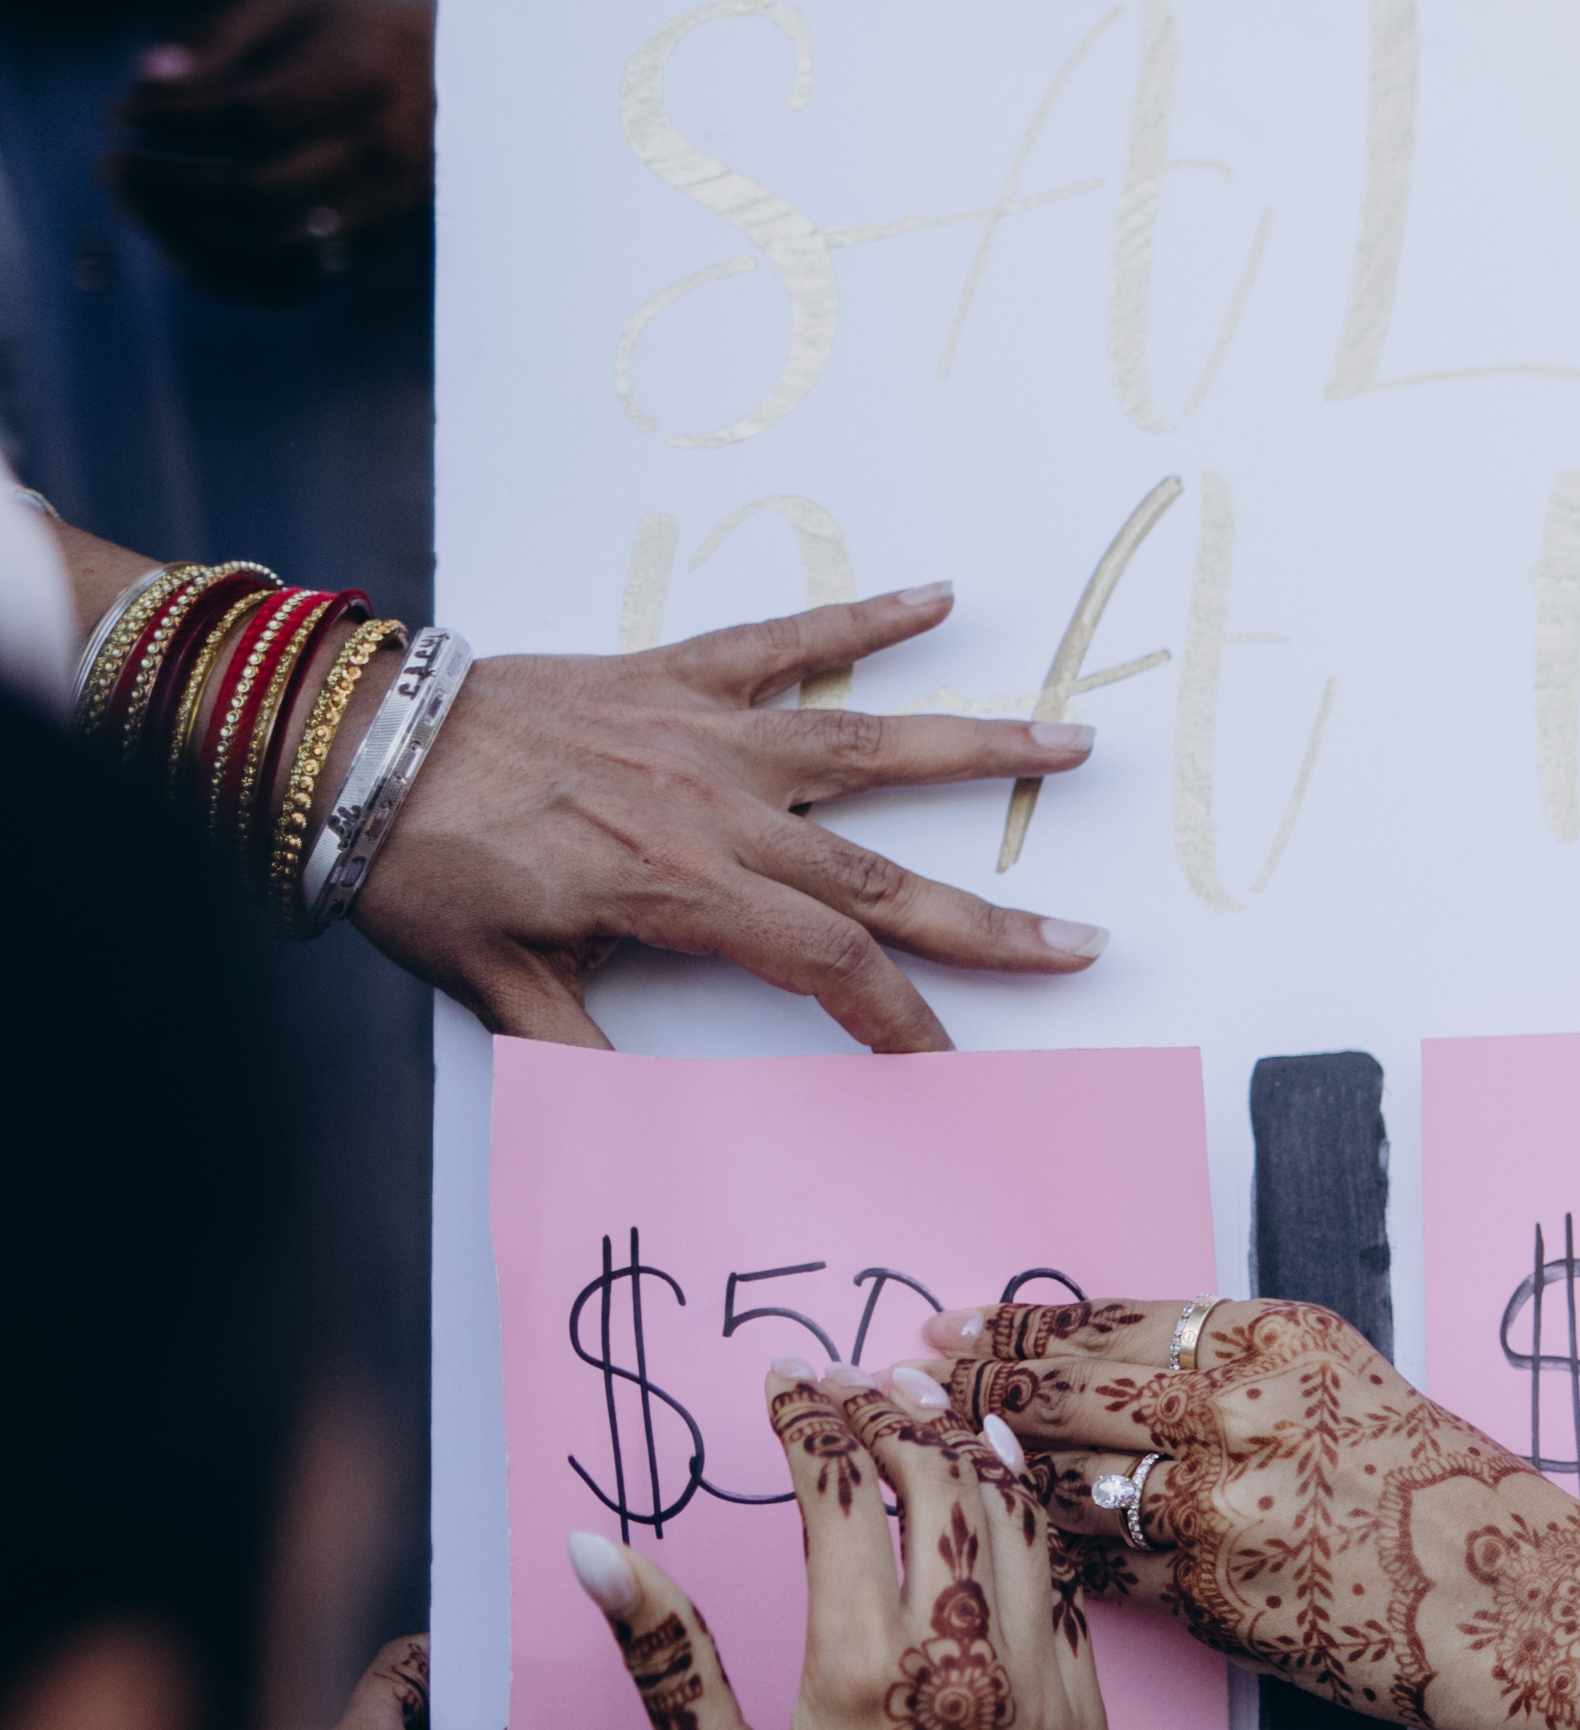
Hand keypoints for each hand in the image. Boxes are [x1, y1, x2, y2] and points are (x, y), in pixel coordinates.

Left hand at [111, 0, 432, 297]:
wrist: (464, 86)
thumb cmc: (354, 39)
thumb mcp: (290, 11)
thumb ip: (218, 41)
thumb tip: (147, 82)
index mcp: (363, 78)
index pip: (250, 114)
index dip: (173, 119)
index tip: (123, 110)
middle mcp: (385, 151)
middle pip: (257, 189)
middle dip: (167, 183)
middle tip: (113, 166)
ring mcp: (388, 209)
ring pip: (272, 246)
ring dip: (185, 233)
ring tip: (136, 206)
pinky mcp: (379, 248)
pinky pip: (293, 284)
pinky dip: (224, 277)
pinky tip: (176, 250)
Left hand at [349, 584, 1109, 1050]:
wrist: (346, 744)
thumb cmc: (416, 864)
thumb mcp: (490, 984)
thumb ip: (576, 1053)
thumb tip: (639, 1131)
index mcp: (677, 889)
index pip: (825, 968)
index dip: (897, 1022)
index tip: (947, 1064)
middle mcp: (714, 807)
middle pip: (880, 880)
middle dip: (990, 921)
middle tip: (1083, 941)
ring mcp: (703, 733)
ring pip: (868, 746)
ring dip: (978, 751)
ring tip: (1074, 746)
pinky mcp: (673, 677)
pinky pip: (784, 641)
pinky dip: (863, 616)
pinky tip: (938, 598)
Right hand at [582, 1366, 1105, 1729]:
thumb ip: (665, 1656)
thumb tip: (598, 1551)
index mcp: (866, 1666)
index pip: (841, 1489)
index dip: (811, 1418)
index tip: (786, 1383)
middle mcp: (967, 1658)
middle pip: (944, 1481)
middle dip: (898, 1410)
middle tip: (862, 1377)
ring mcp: (1044, 1685)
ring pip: (1023, 1523)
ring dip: (976, 1453)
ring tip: (936, 1408)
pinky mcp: (1091, 1720)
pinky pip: (1071, 1591)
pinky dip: (1036, 1529)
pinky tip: (1011, 1508)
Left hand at [939, 1297, 1547, 1729]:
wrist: (1530, 1604)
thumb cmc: (1453, 1499)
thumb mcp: (1353, 1392)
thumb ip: (1240, 1377)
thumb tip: (1116, 1379)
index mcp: (1281, 1340)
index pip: (1109, 1318)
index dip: (1015, 1324)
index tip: (952, 1323)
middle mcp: (1245, 1409)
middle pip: (1062, 1391)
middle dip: (971, 1388)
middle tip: (903, 1384)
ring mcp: (1223, 1507)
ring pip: (1063, 1485)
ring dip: (999, 1480)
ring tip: (946, 1471)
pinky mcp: (1215, 1598)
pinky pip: (1101, 1574)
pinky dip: (1055, 1561)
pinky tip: (1013, 1555)